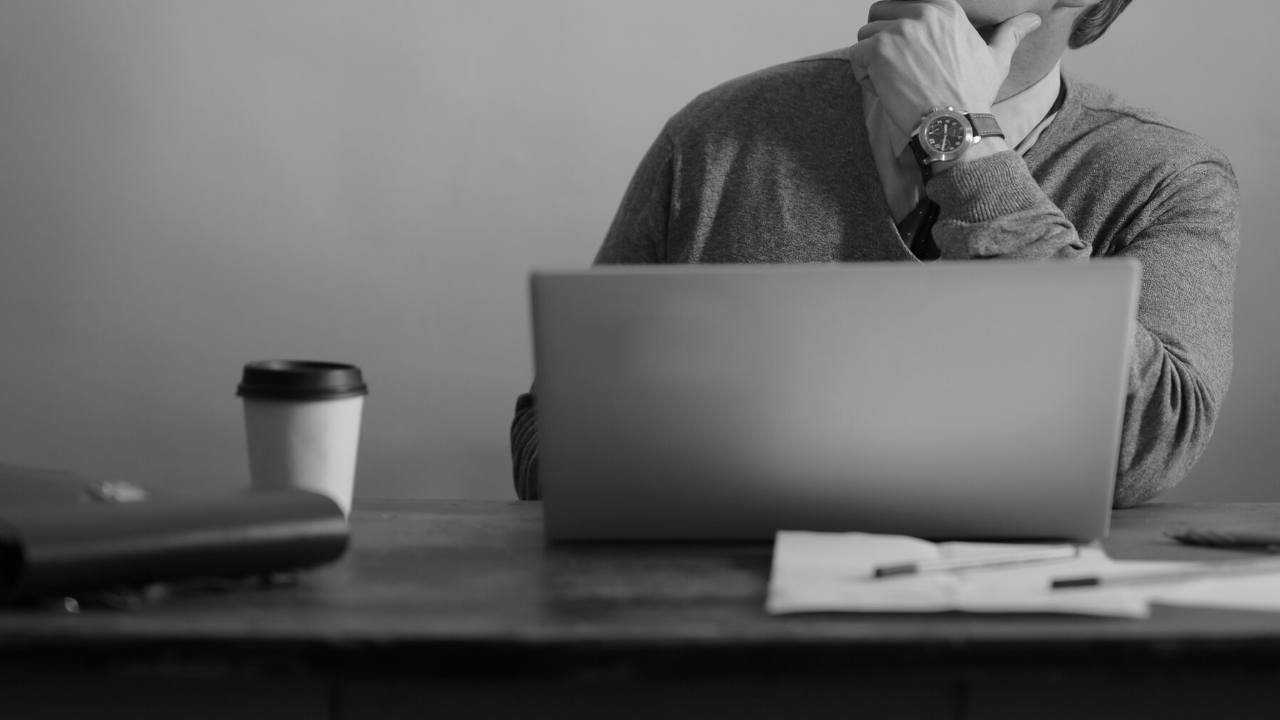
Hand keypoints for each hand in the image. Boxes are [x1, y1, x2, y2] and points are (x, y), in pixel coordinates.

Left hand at [848, 0, 1040, 139]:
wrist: (954, 124)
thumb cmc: (973, 95)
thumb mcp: (996, 58)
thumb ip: (1009, 33)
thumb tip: (1033, 19)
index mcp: (945, 8)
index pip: (902, 4)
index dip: (900, 32)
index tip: (910, 58)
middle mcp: (921, 12)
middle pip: (878, 14)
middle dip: (880, 41)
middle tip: (899, 71)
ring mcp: (898, 29)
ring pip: (864, 38)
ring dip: (872, 63)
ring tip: (897, 84)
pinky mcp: (878, 50)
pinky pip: (855, 57)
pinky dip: (863, 78)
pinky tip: (888, 92)